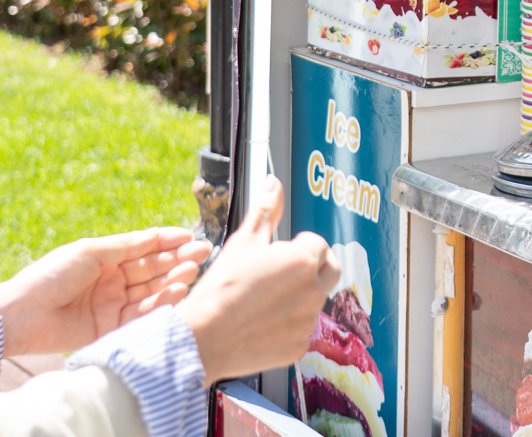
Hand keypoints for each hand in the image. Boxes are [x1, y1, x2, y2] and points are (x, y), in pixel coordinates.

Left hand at [0, 227, 211, 357]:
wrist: (20, 316)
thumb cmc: (49, 276)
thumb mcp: (90, 251)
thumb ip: (126, 246)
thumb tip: (158, 235)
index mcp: (106, 260)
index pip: (144, 249)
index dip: (167, 242)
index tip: (190, 237)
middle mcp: (113, 282)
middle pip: (151, 270)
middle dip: (176, 261)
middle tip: (200, 254)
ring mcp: (112, 305)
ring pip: (150, 291)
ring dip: (171, 281)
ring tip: (190, 272)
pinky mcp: (110, 328)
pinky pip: (140, 315)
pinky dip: (159, 305)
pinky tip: (174, 293)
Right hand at [179, 175, 340, 383]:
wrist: (202, 338)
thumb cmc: (221, 290)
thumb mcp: (243, 243)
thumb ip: (265, 211)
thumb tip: (273, 184)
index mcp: (303, 261)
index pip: (318, 244)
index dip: (298, 245)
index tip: (279, 253)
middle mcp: (313, 291)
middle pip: (329, 270)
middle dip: (312, 266)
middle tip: (284, 271)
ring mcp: (308, 320)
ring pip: (315, 300)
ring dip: (300, 295)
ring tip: (265, 299)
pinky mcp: (299, 346)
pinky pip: (302, 328)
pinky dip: (289, 324)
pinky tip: (263, 322)